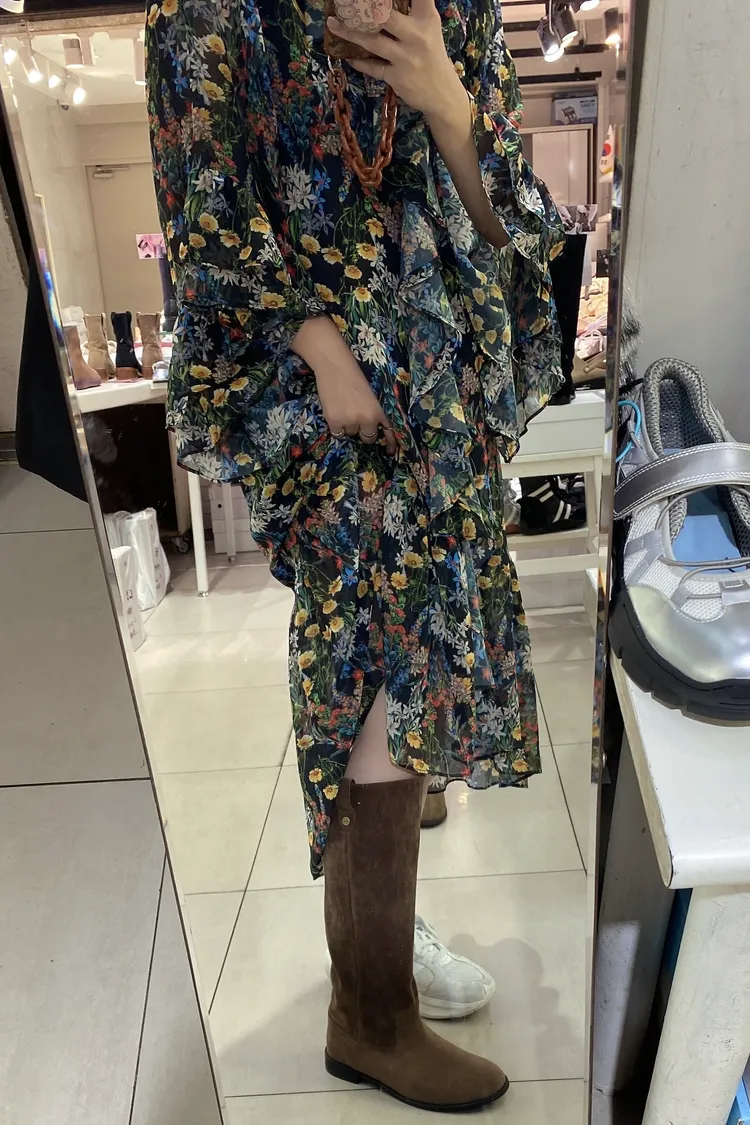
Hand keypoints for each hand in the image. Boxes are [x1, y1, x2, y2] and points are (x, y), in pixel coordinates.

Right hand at [315, 355, 397, 455]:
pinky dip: (335, 426)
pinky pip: (337, 433)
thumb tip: (375, 429)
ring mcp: (350, 421)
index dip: (390, 443)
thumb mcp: (371, 396)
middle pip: (367, 438)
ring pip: (350, 434)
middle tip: (356, 418)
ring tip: (343, 409)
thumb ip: (374, 412)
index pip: (388, 431)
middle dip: (363, 432)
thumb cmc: (354, 377)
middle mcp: (366, 419)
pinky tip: (335, 412)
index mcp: (378, 411)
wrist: (335, 366)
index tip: (391, 452)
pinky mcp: (334, 421)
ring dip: (347, 427)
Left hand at [327, 0, 466, 119]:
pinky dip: (359, 61)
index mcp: (427, 19)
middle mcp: (416, 36)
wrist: (442, 94)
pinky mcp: (396, 77)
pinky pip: (372, 67)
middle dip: (365, 8)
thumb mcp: (429, 29)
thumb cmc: (432, 56)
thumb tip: (380, 7)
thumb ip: (414, 11)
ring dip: (350, 32)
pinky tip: (348, 55)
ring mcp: (405, 58)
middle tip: (346, 3)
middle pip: (386, 16)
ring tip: (333, 23)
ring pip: (373, 41)